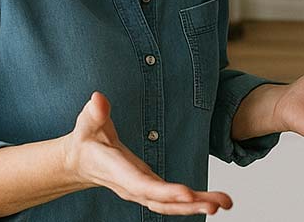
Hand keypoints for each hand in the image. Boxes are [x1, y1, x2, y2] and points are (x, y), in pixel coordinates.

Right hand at [61, 92, 231, 215]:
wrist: (79, 161)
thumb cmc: (87, 141)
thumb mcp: (88, 123)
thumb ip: (95, 113)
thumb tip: (98, 99)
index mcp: (118, 171)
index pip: (142, 185)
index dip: (164, 191)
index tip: (186, 193)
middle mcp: (132, 186)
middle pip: (162, 201)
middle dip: (190, 204)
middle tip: (217, 204)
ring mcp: (142, 190)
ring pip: (170, 205)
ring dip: (197, 205)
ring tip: (224, 203)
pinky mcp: (150, 189)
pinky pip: (172, 201)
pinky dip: (193, 203)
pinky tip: (214, 201)